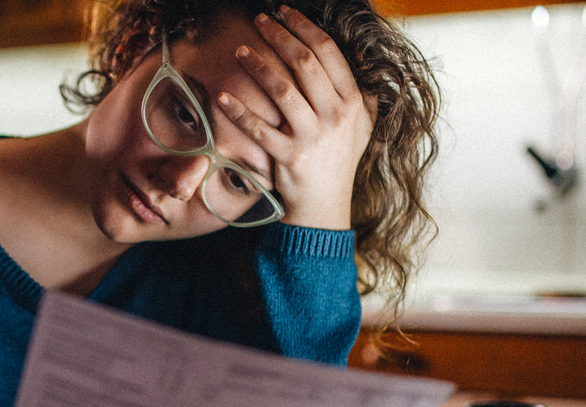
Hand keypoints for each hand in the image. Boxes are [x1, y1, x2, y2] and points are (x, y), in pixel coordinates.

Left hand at [218, 6, 376, 229]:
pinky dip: (239, 112)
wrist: (325, 208)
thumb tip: (358, 65)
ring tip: (240, 51)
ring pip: (282, 90)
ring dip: (258, 66)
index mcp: (353, 102)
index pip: (328, 52)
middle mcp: (336, 117)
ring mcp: (313, 138)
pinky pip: (260, 129)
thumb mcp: (361, 129)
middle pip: (305, 63)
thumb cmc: (339, 164)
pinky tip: (223, 97)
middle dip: (279, 36)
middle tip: (259, 21)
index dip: (304, 27)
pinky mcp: (290, 158)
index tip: (285, 13)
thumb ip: (362, 97)